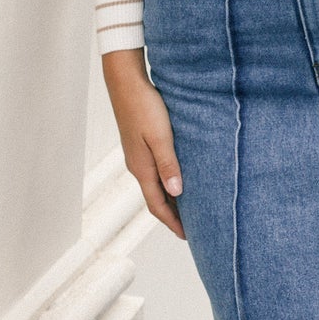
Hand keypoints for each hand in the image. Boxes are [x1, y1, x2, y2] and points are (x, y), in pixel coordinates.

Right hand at [101, 48, 185, 238]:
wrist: (126, 83)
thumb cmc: (145, 107)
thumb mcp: (160, 137)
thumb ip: (168, 165)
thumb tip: (176, 193)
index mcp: (142, 168)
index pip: (157, 205)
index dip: (172, 222)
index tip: (188, 236)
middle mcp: (138, 166)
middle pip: (155, 199)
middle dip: (172, 216)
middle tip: (192, 228)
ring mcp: (138, 156)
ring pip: (155, 186)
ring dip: (170, 199)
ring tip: (188, 208)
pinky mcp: (140, 145)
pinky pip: (155, 172)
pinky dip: (167, 182)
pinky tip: (178, 179)